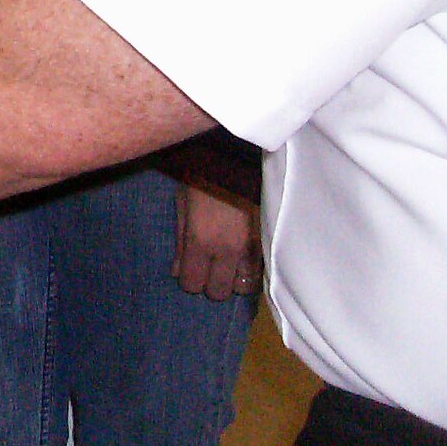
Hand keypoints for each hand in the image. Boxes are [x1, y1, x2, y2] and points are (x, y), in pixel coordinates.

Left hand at [172, 182, 260, 300]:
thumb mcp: (183, 203)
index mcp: (200, 240)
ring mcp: (252, 248)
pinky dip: (252, 268)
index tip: (191, 268)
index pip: (193, 284)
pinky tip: (245, 254)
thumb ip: (180, 241)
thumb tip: (177, 271)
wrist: (240, 153)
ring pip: (245, 286)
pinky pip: (261, 270)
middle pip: (219, 292)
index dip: (190, 279)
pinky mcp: (269, 241)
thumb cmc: (204, 172)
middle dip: (212, 283)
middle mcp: (227, 251)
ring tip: (230, 262)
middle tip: (211, 265)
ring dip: (235, 278)